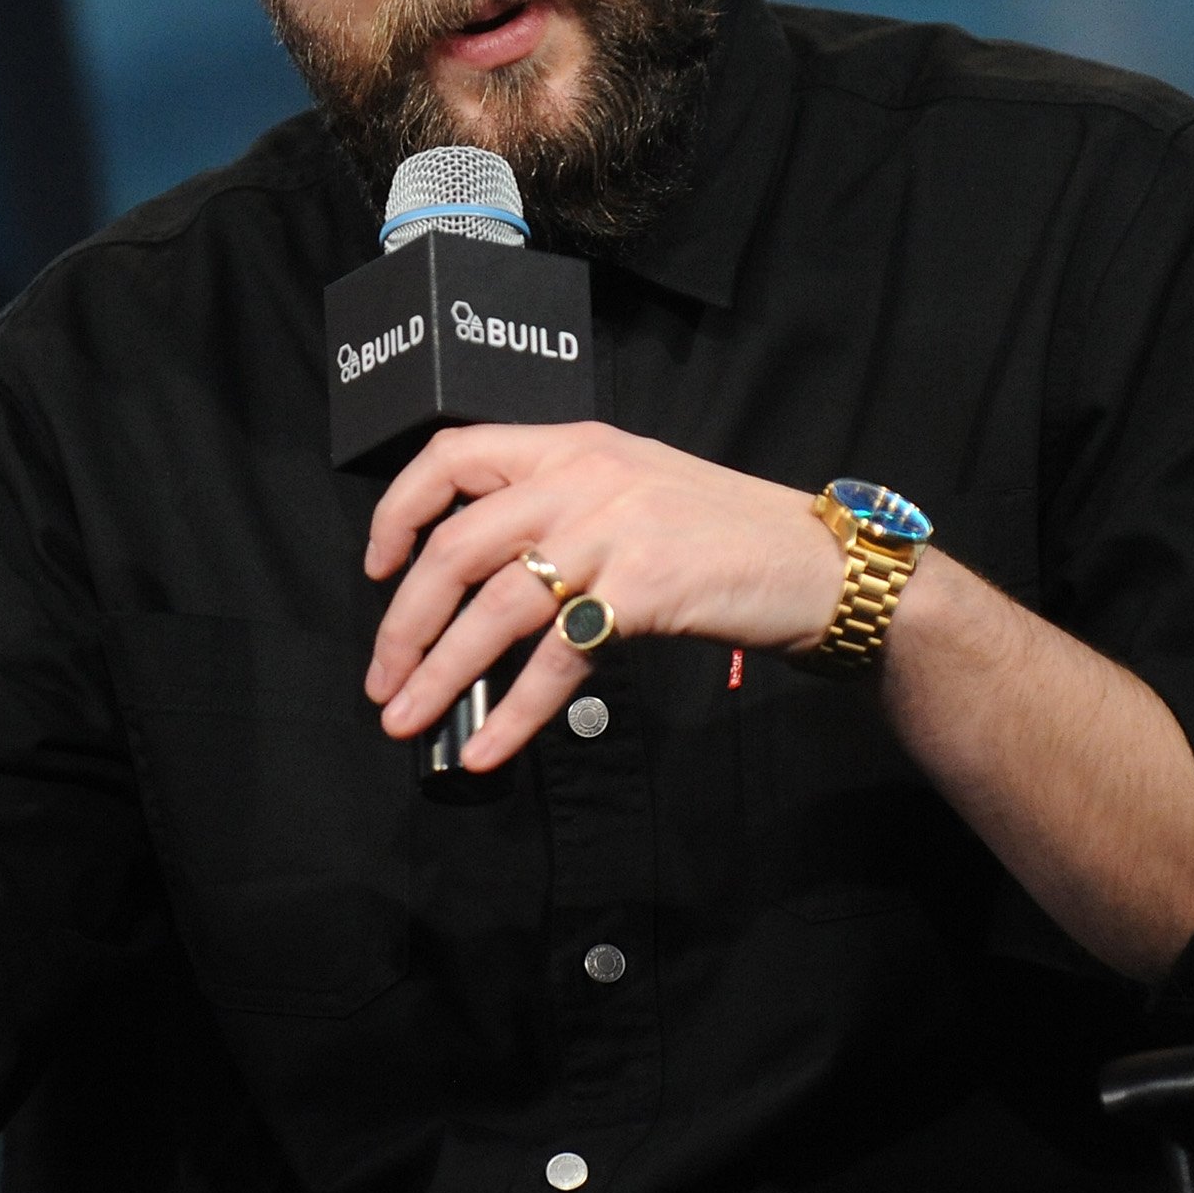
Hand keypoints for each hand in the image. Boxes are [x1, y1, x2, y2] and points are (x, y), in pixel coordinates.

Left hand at [362, 422, 843, 769]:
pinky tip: (487, 749)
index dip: (399, 512)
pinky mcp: (643, 588)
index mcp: (572, 443)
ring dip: (439, 673)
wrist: (816, 563)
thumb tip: (478, 577)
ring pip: (492, 607)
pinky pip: (555, 660)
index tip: (377, 569)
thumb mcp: (633, 489)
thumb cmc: (724, 535)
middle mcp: (582, 476)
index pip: (454, 455)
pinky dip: (512, 713)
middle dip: (403, 623)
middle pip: (456, 547)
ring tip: (408, 720)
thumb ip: (561, 506)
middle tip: (381, 680)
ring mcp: (613, 529)